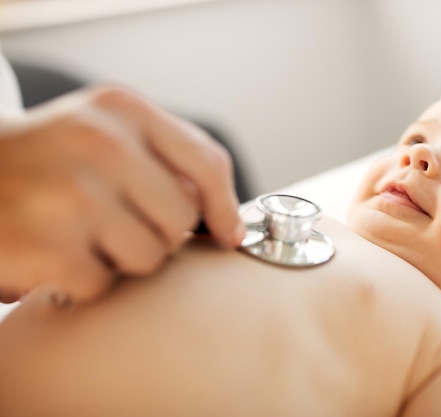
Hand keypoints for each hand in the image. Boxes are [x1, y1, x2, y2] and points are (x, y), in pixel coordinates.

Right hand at [0, 86, 244, 303]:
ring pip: (150, 256)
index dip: (225, 207)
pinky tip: (54, 254)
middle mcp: (100, 142)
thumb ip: (165, 160)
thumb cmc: (47, 161)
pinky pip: (103, 283)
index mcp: (123, 109)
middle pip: (181, 218)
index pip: (207, 161)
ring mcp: (72, 193)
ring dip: (120, 259)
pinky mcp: (45, 244)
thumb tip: (226, 221)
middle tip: (114, 223)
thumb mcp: (103, 131)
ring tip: (82, 236)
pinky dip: (81, 280)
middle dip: (157, 232)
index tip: (228, 234)